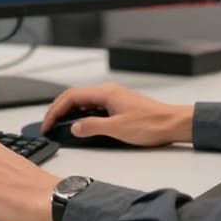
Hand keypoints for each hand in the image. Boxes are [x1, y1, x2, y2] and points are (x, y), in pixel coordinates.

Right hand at [42, 83, 194, 146]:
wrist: (173, 123)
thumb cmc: (151, 124)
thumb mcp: (117, 129)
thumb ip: (92, 127)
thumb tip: (74, 127)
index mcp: (105, 93)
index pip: (71, 97)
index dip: (55, 110)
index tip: (47, 123)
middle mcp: (108, 92)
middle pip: (75, 97)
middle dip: (58, 110)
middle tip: (48, 124)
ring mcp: (114, 98)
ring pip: (84, 101)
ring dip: (70, 112)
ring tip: (60, 126)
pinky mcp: (119, 105)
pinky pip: (94, 106)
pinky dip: (82, 114)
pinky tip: (81, 125)